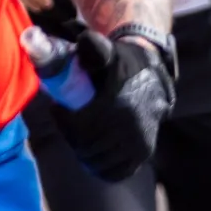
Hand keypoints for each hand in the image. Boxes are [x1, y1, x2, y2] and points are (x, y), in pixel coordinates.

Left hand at [53, 30, 175, 181]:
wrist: (152, 77)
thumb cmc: (121, 64)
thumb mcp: (107, 52)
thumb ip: (93, 46)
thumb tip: (84, 38)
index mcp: (119, 106)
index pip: (81, 127)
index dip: (63, 121)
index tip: (58, 109)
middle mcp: (132, 129)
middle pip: (87, 147)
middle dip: (71, 136)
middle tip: (66, 122)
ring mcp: (139, 144)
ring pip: (99, 162)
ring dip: (82, 152)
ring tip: (77, 135)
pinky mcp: (144, 153)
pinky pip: (116, 171)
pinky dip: (100, 167)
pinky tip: (90, 153)